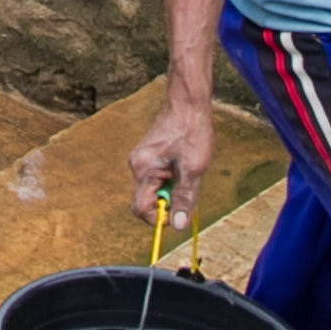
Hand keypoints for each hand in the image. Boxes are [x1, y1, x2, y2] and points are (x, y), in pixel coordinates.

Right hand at [126, 95, 214, 218]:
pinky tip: (184, 166)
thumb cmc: (191, 132)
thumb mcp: (193, 170)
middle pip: (146, 201)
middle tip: (187, 187)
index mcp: (142, 170)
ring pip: (153, 190)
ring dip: (171, 190)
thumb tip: (179, 225)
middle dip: (168, 202)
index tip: (180, 212)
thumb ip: (184, 199)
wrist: (188, 104)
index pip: (141, 209)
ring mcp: (142, 161)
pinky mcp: (149, 157)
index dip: (160, 217)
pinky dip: (171, 180)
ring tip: (187, 173)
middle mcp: (137, 166)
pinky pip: (157, 179)